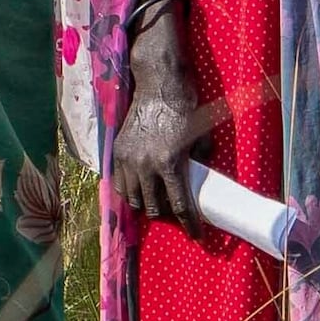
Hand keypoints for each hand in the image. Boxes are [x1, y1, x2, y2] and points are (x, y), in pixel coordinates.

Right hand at [110, 82, 208, 227]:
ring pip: (132, 199)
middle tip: (175, 214)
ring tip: (156, 204)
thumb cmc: (184, 109)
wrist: (159, 85)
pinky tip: (139, 190)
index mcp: (169, 164)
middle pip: (152, 208)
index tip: (196, 235)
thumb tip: (200, 180)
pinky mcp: (118, 152)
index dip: (189, 225)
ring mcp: (128, 159)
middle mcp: (145, 166)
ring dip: (145, 206)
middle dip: (166, 216)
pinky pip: (119, 183)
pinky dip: (129, 191)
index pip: (179, 206)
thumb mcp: (201, 138)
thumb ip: (200, 163)